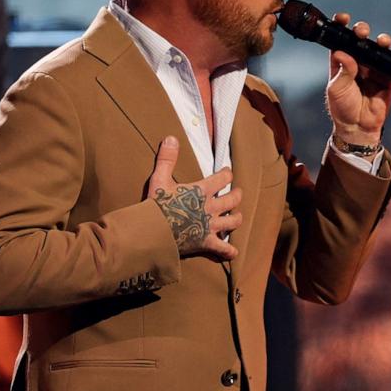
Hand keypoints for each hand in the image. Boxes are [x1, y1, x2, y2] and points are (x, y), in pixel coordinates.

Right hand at [146, 136, 241, 260]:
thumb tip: (171, 138)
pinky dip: (229, 251)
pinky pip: (223, 249)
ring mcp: (210, 226)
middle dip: (237, 195)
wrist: (152, 231)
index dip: (227, 174)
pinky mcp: (206, 243)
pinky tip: (233, 252)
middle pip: (233, 200)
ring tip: (237, 216)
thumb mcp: (159, 179)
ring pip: (233, 222)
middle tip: (237, 193)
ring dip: (236, 218)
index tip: (228, 172)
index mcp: (201, 191)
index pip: (223, 178)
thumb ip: (167, 159)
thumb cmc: (155, 205)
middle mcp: (210, 208)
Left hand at [325, 12, 390, 147]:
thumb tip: (342, 52)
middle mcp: (358, 62)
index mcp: (341, 61)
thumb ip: (343, 71)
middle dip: (362, 31)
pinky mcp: (388, 78)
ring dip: (383, 41)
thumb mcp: (337, 89)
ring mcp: (374, 69)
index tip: (343, 18)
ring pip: (380, 49)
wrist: (358, 127)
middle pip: (361, 40)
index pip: (341, 39)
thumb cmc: (342, 108)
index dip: (341, 26)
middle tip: (362, 32)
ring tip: (384, 42)